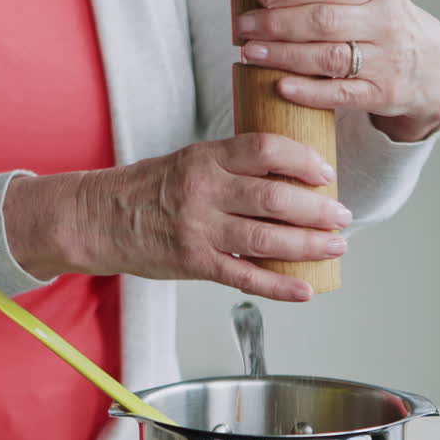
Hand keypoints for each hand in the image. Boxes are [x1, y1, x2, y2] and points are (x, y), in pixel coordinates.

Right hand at [4, 133, 351, 301]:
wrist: (96, 218)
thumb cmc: (146, 189)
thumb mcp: (188, 161)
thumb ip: (231, 165)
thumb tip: (287, 175)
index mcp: (206, 158)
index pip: (265, 150)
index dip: (302, 160)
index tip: (325, 172)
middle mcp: (204, 191)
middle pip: (275, 198)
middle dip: (318, 209)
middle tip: (342, 215)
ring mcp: (199, 229)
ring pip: (266, 238)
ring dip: (309, 245)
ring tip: (336, 247)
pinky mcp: (193, 262)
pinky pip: (244, 276)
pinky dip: (279, 285)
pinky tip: (304, 289)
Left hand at [236, 0, 439, 141]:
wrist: (430, 68)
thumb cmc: (383, 25)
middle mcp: (385, 22)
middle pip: (324, 20)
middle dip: (277, 23)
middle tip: (244, 26)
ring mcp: (385, 60)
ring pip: (328, 57)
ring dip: (283, 55)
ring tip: (250, 53)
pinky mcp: (381, 93)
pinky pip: (340, 93)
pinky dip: (308, 91)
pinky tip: (281, 86)